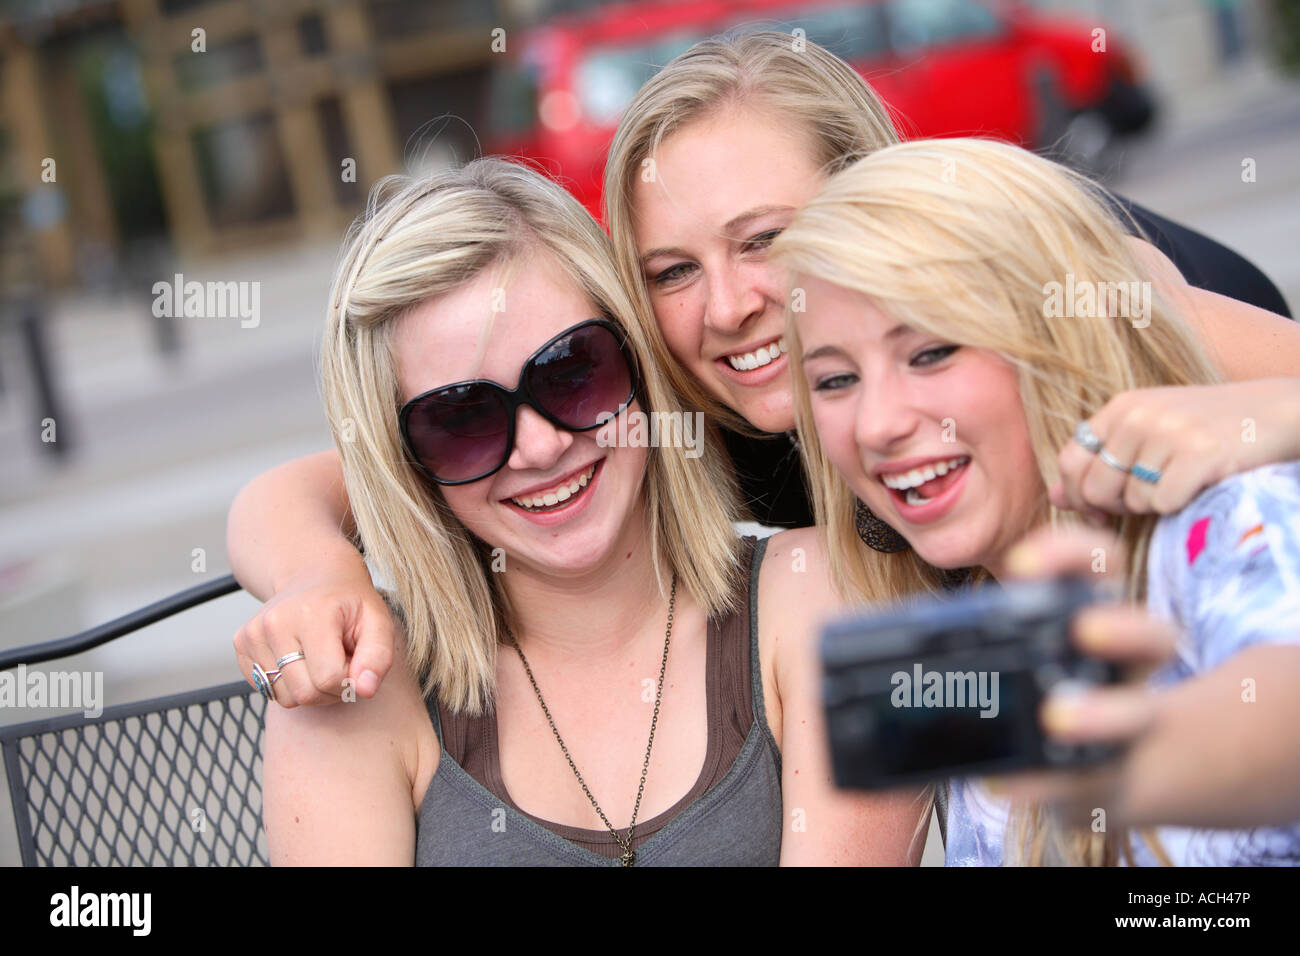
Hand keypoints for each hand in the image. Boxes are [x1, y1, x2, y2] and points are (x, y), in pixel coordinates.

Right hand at [232, 562, 396, 707]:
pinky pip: (267, 689)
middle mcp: (275, 622)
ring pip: (284, 697)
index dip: (349, 681)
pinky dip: (288, 684)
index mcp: (311, 613)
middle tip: (340, 664)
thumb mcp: (378, 622)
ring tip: (321, 660)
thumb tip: (364, 690)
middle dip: (330, 690)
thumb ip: (378, 656)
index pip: (329, 678)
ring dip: (309, 689)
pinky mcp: (241, 644)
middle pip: (305, 693)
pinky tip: (300, 658)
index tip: (355, 662)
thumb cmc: (349, 602)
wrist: (314, 574)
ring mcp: (252, 633)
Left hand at [987, 525, 1176, 826]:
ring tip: (1056, 717)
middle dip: (1122, 626)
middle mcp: (1124, 667)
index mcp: (1093, 615)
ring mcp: (1127, 724)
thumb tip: (855, 627)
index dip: (1069, 553)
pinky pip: (1087, 780)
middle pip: (1155, 633)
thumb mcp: (1005, 651)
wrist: (1092, 771)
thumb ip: (957, 635)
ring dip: (1101, 712)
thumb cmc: (1032, 690)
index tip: (1018, 567)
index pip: (1100, 565)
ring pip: (1138, 712)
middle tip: (1083, 630)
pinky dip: (1046, 783)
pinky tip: (1006, 784)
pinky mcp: (1108, 777)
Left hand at [1051, 379, 1299, 519]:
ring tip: (1182, 482)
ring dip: (1155, 504)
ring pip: (1132, 500)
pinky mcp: (1199, 454)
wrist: (1276, 412)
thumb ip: (1101, 463)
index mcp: (1121, 407)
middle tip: (1148, 499)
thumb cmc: (1207, 429)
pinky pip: (1164, 503)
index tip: (1100, 508)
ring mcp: (1168, 432)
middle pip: (1095, 488)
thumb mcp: (1149, 436)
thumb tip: (1056, 497)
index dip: (1079, 494)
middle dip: (1115, 507)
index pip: (1070, 462)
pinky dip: (1180, 506)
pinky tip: (1199, 486)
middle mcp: (1138, 415)